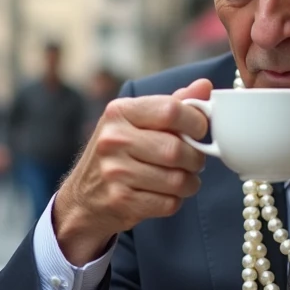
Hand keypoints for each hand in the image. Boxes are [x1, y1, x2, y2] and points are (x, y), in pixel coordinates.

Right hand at [53, 79, 212, 264]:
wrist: (84, 198)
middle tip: (193, 161)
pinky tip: (165, 194)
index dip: (197, 123)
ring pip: (177, 180)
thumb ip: (172, 104)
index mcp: (120, 112)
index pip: (171, 110)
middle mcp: (113, 139)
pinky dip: (175, 200)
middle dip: (195, 158)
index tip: (199, 131)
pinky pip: (169, 203)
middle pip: (176, 149)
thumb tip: (205, 86)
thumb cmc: (119, 154)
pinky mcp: (121, 200)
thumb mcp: (137, 121)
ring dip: (189, 183)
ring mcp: (115, 172)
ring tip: (182, 179)